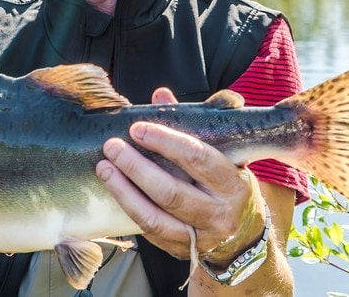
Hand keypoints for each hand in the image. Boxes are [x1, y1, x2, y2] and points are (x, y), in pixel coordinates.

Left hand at [95, 87, 267, 264]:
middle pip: (171, 192)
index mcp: (232, 184)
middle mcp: (218, 213)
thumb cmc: (229, 186)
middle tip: (112, 146)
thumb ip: (191, 126)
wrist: (244, 238)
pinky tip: (115, 190)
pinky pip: (149, 232)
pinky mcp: (181, 252)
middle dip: (137, 167)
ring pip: (154, 218)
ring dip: (124, 192)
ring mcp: (199, 237)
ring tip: (104, 168)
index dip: (166, 142)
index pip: (198, 159)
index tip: (139, 128)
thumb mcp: (223, 156)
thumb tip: (160, 95)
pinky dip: (129, 209)